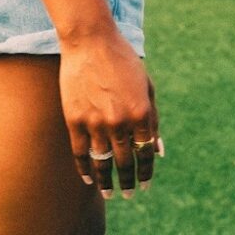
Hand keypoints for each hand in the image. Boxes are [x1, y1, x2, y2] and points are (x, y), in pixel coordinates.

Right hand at [60, 26, 161, 199]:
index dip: (146, 173)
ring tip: (109, 194)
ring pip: (102, 162)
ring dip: (107, 182)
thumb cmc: (122, 61)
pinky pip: (80, 153)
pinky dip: (85, 169)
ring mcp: (95, 122)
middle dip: (128, 182)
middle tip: (128, 194)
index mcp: (141, 113)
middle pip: (125, 162)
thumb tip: (159, 151)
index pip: (146, 154)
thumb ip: (153, 120)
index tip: (145, 185)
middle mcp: (120, 121)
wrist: (90, 40)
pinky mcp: (75, 119)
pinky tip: (89, 179)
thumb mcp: (146, 87)